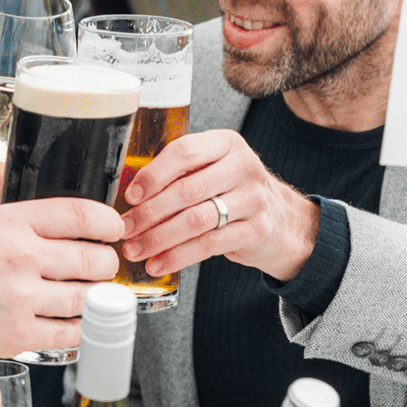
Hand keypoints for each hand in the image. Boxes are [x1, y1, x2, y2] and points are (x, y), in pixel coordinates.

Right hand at [0, 195, 122, 365]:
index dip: (108, 222)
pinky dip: (79, 331)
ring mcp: (22, 297)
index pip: (80, 215)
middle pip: (93, 259)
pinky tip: (73, 325)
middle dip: (105, 264)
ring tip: (88, 297)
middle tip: (101, 267)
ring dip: (94, 299)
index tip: (113, 230)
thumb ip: (9, 215)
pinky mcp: (18, 334)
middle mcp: (21, 256)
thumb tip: (49, 220)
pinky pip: (69, 334)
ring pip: (86, 299)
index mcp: (10, 222)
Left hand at [120, 130, 318, 282]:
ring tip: (135, 249)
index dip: (153, 175)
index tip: (130, 196)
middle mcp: (243, 166)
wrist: (282, 219)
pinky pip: (209, 245)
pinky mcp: (257, 230)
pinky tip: (158, 263)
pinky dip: (178, 257)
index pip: (184, 152)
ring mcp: (254, 199)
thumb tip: (128, 197)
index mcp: (226, 143)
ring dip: (159, 238)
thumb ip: (178, 173)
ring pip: (196, 220)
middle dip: (149, 213)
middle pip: (187, 190)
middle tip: (125, 229)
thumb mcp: (211, 169)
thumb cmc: (231, 190)